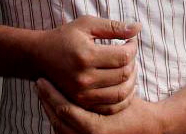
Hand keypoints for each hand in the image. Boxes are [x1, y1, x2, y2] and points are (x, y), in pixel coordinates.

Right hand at [35, 16, 140, 114]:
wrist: (40, 56)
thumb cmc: (65, 37)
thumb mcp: (86, 25)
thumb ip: (113, 26)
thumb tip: (138, 28)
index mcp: (86, 55)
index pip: (123, 56)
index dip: (133, 48)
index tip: (131, 42)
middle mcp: (84, 77)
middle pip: (124, 74)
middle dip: (133, 63)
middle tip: (129, 55)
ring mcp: (82, 93)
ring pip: (121, 93)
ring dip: (131, 81)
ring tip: (128, 69)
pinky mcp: (81, 102)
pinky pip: (111, 107)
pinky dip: (123, 99)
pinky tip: (124, 85)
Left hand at [36, 77, 165, 133]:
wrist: (147, 128)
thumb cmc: (136, 109)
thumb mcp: (123, 93)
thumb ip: (110, 75)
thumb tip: (89, 58)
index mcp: (95, 128)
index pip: (65, 110)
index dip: (51, 94)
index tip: (41, 79)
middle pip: (56, 120)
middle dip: (46, 101)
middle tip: (38, 84)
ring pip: (58, 127)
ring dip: (49, 108)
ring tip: (42, 92)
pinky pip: (63, 131)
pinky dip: (56, 117)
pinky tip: (52, 102)